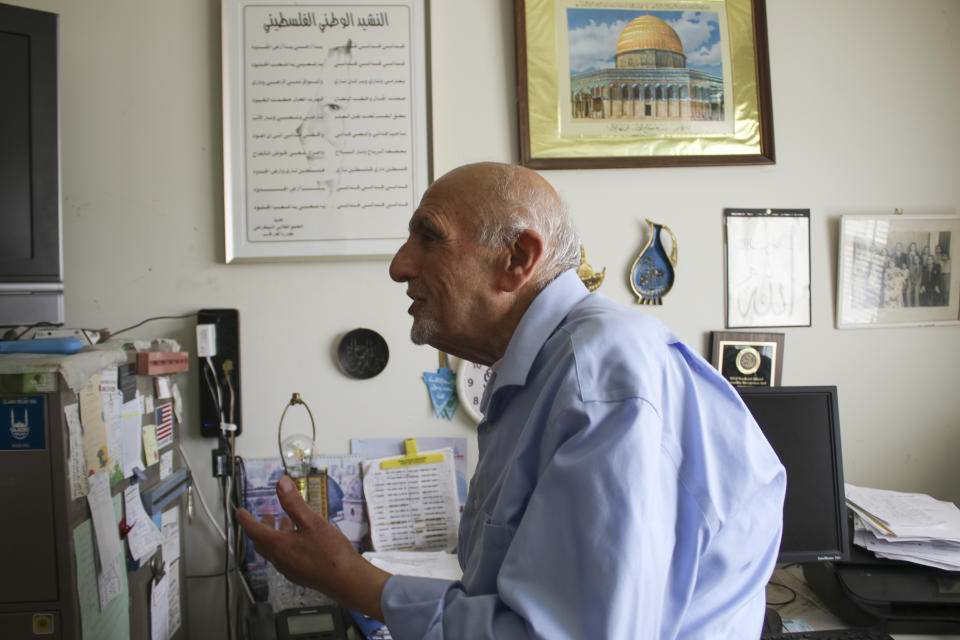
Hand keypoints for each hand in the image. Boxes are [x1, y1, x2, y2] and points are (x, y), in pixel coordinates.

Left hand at [236, 476, 390, 619]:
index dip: (245, 519)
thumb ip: (294, 503)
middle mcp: (280, 560)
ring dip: (274, 536)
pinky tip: (299, 540)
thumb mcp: (312, 522)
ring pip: (273, 551)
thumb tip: (281, 484)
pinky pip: (284, 558)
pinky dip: (284, 545)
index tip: (240, 512)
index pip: (254, 531)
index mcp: (279, 546)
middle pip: (261, 543)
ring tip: (285, 523)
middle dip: (260, 528)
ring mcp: (289, 569)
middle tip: (264, 516)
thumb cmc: (330, 554)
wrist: (346, 580)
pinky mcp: (299, 574)